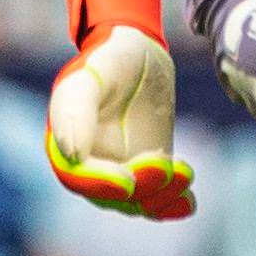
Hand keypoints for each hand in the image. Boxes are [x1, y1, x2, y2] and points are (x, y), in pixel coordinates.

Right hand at [45, 0, 195, 218]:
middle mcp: (91, 162)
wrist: (142, 53)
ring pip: (137, 200)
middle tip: (168, 170)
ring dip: (161, 196)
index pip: (78, 177)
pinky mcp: (149, 169)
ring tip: (184, 174)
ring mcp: (121, 169)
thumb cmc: (110, 58)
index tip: (128, 183)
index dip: (101, 185)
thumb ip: (75, 109)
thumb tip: (73, 155)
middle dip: (141, 189)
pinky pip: (157, 196)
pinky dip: (173, 203)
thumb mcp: (92, 73)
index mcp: (66, 141)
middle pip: (111, 195)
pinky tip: (189, 202)